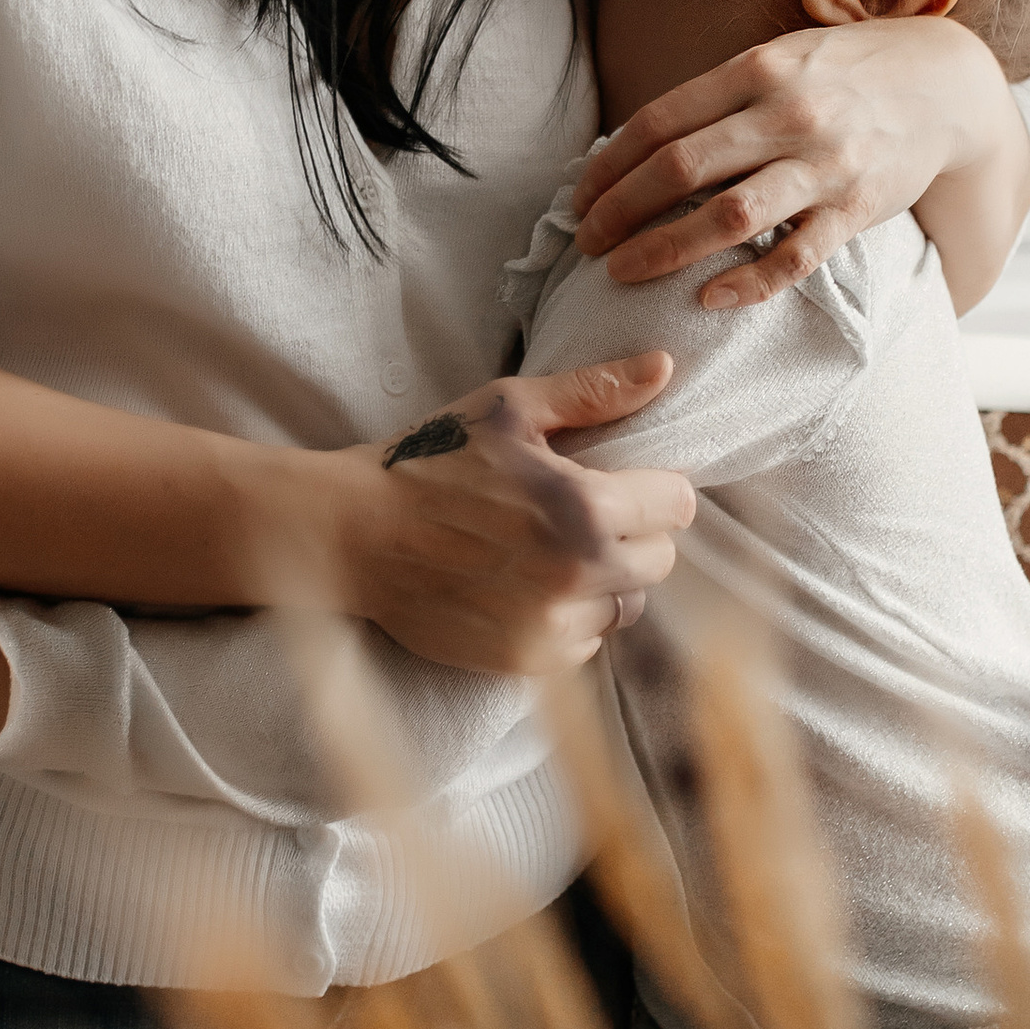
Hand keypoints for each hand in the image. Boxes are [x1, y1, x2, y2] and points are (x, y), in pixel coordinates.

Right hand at [317, 357, 694, 673]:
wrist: (352, 535)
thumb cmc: (429, 461)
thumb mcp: (507, 409)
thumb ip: (593, 391)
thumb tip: (664, 367)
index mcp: (584, 506)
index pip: (676, 507)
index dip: (654, 489)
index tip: (624, 483)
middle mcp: (577, 574)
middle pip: (659, 561)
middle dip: (632, 534)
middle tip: (584, 515)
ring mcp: (552, 625)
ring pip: (625, 605)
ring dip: (603, 580)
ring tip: (554, 553)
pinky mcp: (526, 661)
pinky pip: (584, 642)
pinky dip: (569, 618)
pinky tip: (529, 588)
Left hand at [572, 14, 1029, 309]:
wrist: (945, 85)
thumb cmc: (845, 75)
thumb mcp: (782, 59)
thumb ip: (719, 97)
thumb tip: (639, 145)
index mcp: (757, 71)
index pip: (659, 122)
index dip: (608, 166)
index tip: (580, 199)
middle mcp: (787, 114)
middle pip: (679, 170)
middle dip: (619, 212)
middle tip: (586, 243)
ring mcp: (823, 164)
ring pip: (727, 217)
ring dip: (663, 250)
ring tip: (623, 271)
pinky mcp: (855, 209)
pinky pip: (793, 257)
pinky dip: (745, 283)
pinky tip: (707, 299)